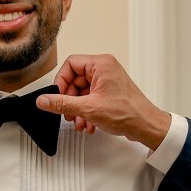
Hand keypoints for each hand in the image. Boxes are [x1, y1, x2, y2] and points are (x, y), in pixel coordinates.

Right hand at [35, 54, 170, 148]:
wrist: (146, 126)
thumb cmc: (127, 112)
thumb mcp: (88, 108)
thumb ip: (62, 104)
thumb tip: (44, 100)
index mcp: (101, 64)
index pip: (71, 64)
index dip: (61, 82)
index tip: (58, 97)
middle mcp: (105, 69)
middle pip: (75, 80)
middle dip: (70, 100)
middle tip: (68, 114)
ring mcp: (108, 81)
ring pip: (83, 92)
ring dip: (78, 109)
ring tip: (79, 123)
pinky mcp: (111, 93)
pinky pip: (92, 98)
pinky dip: (87, 112)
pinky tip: (88, 124)